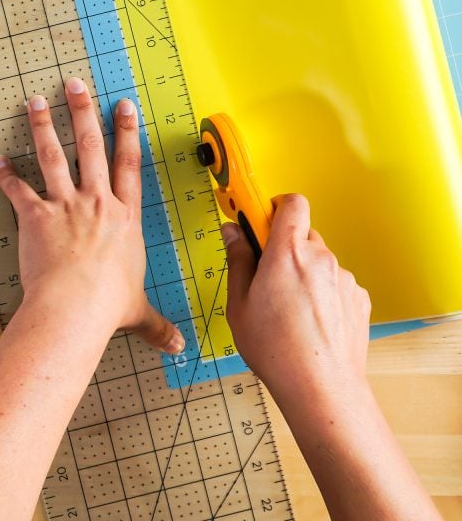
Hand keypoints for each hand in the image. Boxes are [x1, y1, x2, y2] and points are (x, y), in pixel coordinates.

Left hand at [0, 77, 183, 353]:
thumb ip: (156, 325)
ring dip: (43, 125)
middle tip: (76, 83)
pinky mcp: (36, 216)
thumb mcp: (138, 312)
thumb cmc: (107, 307)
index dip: (127, 133)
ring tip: (35, 100)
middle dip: (84, 112)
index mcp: (124, 218)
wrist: (75, 307)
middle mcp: (97, 203)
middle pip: (91, 147)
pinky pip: (18, 190)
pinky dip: (6, 175)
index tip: (124, 106)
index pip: (129, 165)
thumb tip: (178, 347)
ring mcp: (66, 206)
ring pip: (54, 156)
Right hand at [224, 194, 370, 403]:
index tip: (257, 222)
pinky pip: (335, 283)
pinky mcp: (358, 298)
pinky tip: (309, 321)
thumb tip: (233, 232)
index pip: (291, 203)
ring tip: (288, 309)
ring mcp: (344, 278)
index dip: (273, 207)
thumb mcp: (239, 303)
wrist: (320, 387)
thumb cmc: (275, 348)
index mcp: (288, 253)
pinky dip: (321, 293)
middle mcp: (321, 258)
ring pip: (319, 261)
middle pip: (303, 234)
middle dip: (283, 247)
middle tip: (265, 277)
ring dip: (303, 272)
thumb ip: (238, 260)